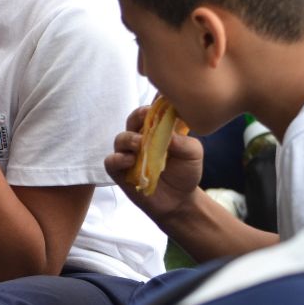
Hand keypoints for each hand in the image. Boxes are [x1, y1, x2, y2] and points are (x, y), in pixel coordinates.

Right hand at [104, 105, 204, 220]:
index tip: (160, 103)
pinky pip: (111, 160)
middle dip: (138, 116)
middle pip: (132, 119)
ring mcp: (128, 154)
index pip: (151, 110)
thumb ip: (183, 141)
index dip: (153, 104)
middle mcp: (140, 138)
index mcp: (157, 130)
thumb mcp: (193, 154)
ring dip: (129, 139)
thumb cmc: (185, 172)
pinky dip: (118, 159)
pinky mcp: (119, 170)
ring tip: (140, 145)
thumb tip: (168, 134)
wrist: (179, 201)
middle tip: (147, 118)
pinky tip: (130, 161)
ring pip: (120, 138)